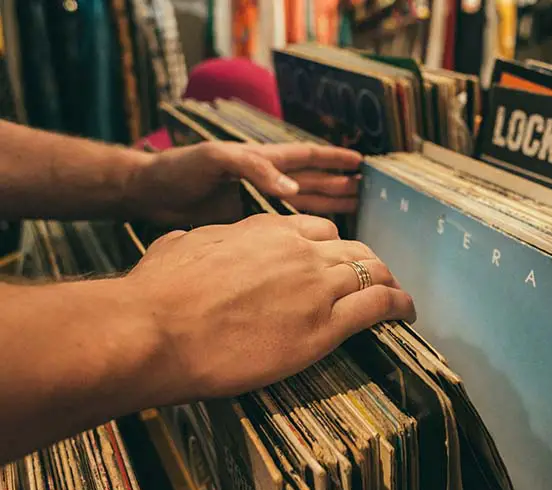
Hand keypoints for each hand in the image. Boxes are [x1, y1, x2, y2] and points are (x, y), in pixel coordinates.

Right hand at [124, 214, 415, 401]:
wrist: (155, 329)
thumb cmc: (158, 292)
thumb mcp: (180, 246)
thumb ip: (201, 241)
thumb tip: (192, 242)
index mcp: (268, 229)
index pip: (319, 230)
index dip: (334, 247)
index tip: (337, 261)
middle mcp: (300, 251)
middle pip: (353, 248)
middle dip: (368, 262)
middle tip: (375, 279)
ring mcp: (316, 286)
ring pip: (372, 273)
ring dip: (389, 283)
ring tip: (397, 297)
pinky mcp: (324, 327)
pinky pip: (378, 306)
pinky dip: (399, 306)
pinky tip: (407, 312)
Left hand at [127, 142, 362, 225]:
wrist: (149, 194)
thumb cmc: (178, 168)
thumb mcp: (215, 159)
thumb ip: (254, 168)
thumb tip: (292, 188)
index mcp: (262, 159)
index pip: (306, 157)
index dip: (333, 159)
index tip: (361, 162)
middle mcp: (265, 179)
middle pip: (312, 180)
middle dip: (339, 183)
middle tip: (367, 190)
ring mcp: (256, 200)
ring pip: (302, 201)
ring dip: (327, 203)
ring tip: (352, 206)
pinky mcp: (246, 222)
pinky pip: (283, 223)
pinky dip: (302, 226)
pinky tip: (316, 235)